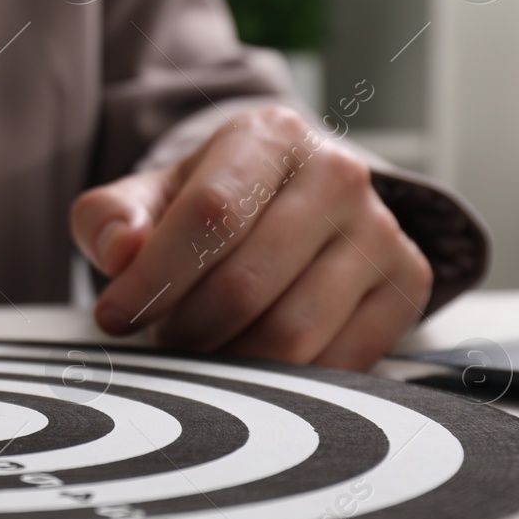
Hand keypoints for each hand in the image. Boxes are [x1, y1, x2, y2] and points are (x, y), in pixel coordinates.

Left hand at [69, 106, 431, 369]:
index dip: (155, 277)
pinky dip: (281, 382)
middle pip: (246, 284)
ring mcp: (381, 232)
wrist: (288, 204)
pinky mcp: (406, 285)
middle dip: (187, 328)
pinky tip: (251, 361)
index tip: (113, 316)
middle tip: (161, 337)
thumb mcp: (150, 196)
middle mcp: (339, 176)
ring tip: (201, 346)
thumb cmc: (210, 201)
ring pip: (291, 334)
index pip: (210, 214)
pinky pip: (336, 364)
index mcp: (272, 136)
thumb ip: (111, 218)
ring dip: (228, 360)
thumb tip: (119, 250)